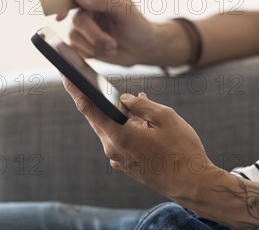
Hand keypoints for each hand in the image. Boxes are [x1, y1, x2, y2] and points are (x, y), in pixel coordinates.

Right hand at [56, 0, 156, 65]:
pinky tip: (106, 51)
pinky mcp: (83, 44)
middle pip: (77, 20)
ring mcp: (84, 27)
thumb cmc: (138, 26)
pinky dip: (91, 53)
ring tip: (112, 47)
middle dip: (94, 35)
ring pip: (74, 36)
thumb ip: (103, 0)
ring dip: (95, 46)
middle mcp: (88, 9)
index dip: (65, 5)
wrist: (143, 49)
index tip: (61, 16)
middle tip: (111, 43)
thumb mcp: (126, 10)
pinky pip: (76, 49)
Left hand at [62, 77, 217, 200]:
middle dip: (95, 99)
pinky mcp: (127, 166)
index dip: (76, 90)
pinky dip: (125, 128)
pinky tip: (138, 120)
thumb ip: (141, 104)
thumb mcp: (165, 117)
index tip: (67, 75)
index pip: (89, 107)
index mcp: (119, 135)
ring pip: (110, 130)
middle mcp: (113, 149)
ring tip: (127, 100)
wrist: (191, 184)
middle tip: (89, 81)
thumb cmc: (182, 150)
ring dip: (117, 115)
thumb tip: (125, 98)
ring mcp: (119, 160)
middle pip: (97, 118)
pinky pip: (120, 141)